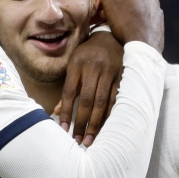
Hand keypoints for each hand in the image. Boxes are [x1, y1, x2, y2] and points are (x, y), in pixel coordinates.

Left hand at [52, 30, 122, 145]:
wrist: (110, 37)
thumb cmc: (87, 54)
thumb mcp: (73, 64)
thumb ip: (67, 87)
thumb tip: (57, 111)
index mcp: (77, 64)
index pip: (69, 92)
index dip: (66, 111)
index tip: (63, 129)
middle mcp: (93, 67)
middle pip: (86, 100)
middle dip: (82, 122)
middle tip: (77, 140)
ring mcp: (109, 72)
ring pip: (102, 102)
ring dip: (96, 123)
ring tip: (90, 139)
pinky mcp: (121, 77)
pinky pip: (115, 100)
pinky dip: (109, 115)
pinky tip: (104, 128)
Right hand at [99, 0, 163, 53]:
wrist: (143, 47)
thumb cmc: (125, 23)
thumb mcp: (111, 4)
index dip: (110, 3)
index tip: (105, 13)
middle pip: (130, 3)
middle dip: (120, 10)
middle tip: (111, 22)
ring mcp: (158, 13)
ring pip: (138, 13)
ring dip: (130, 18)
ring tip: (122, 30)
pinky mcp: (161, 26)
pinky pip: (146, 23)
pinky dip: (139, 26)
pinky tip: (133, 34)